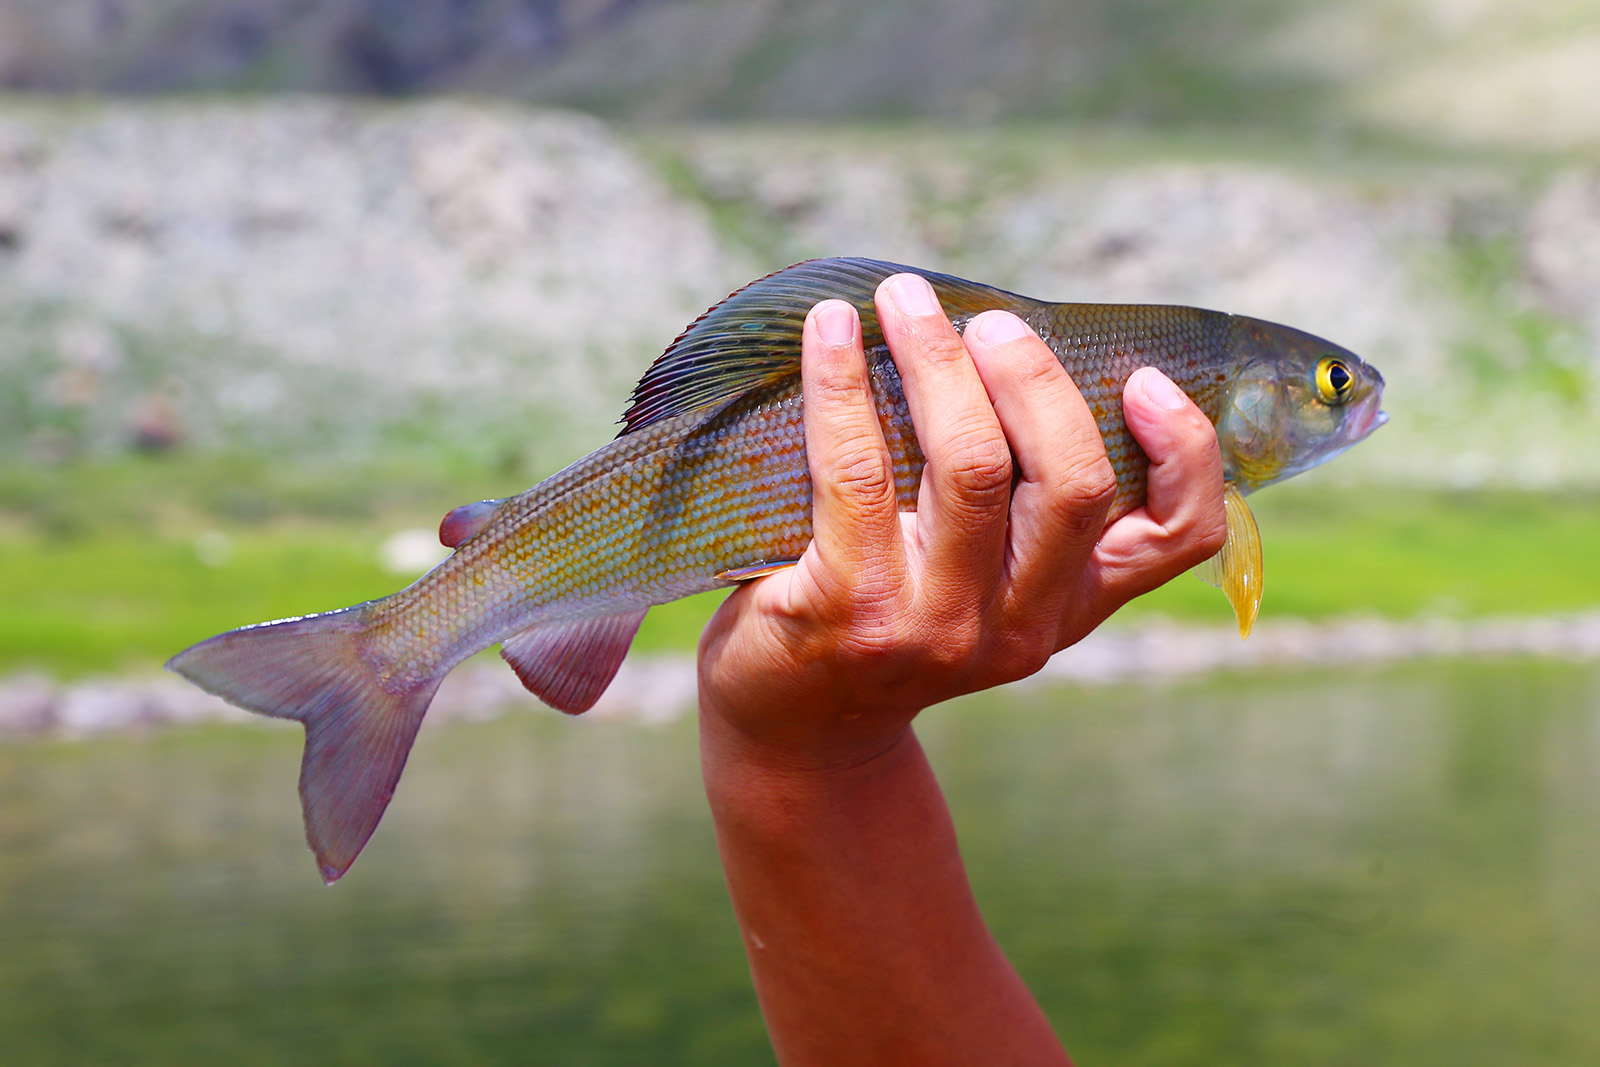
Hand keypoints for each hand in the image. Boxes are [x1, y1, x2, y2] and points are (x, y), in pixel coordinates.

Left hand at [697, 272, 1225, 772]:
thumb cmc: (884, 621)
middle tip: (987, 322)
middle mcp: (1018, 626)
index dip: (1187, 453)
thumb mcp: (977, 586)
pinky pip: (858, 471)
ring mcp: (936, 626)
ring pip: (971, 467)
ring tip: (904, 300)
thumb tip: (1007, 350)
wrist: (796, 729)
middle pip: (1072, 483)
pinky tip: (830, 331)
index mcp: (1068, 607)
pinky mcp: (850, 612)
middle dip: (1034, 377)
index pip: (1178, 538)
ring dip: (938, 360)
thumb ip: (1015, 508)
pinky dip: (843, 385)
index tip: (1146, 381)